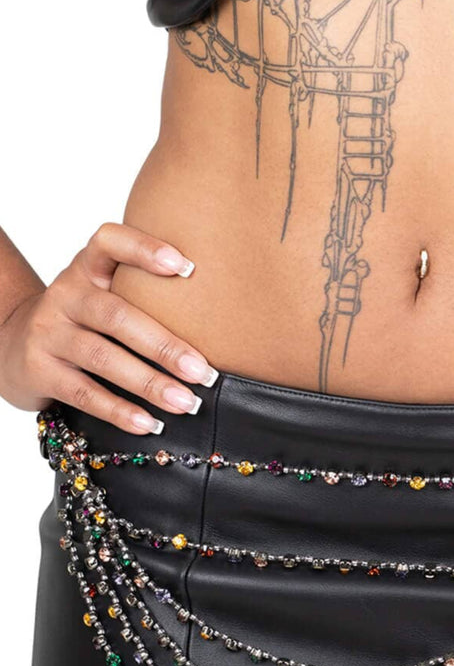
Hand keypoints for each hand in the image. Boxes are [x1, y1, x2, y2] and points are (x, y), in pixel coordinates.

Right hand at [0, 222, 217, 434]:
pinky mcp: (39, 370)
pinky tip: (149, 424)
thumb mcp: (102, 294)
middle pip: (116, 315)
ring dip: (149, 384)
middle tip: (203, 371)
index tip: (186, 267)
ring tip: (186, 403)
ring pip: (103, 357)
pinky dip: (119, 411)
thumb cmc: (82, 320)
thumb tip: (222, 330)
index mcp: (87, 269)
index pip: (109, 242)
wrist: (12, 344)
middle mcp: (66, 294)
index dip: (144, 250)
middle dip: (165, 346)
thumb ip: (143, 295)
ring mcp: (49, 332)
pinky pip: (83, 392)